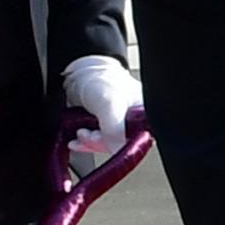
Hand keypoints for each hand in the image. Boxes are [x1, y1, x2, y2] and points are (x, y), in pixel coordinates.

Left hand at [56, 53, 139, 172]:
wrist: (79, 72)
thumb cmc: (100, 79)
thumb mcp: (110, 106)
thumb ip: (114, 131)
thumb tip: (118, 151)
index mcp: (146, 115)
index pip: (140, 141)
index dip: (122, 145)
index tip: (106, 141)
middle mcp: (136, 122)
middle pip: (122, 146)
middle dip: (101, 143)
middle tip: (91, 133)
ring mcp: (120, 125)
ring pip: (107, 146)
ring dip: (91, 142)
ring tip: (82, 131)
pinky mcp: (105, 128)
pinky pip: (97, 143)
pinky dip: (86, 143)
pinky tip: (78, 139)